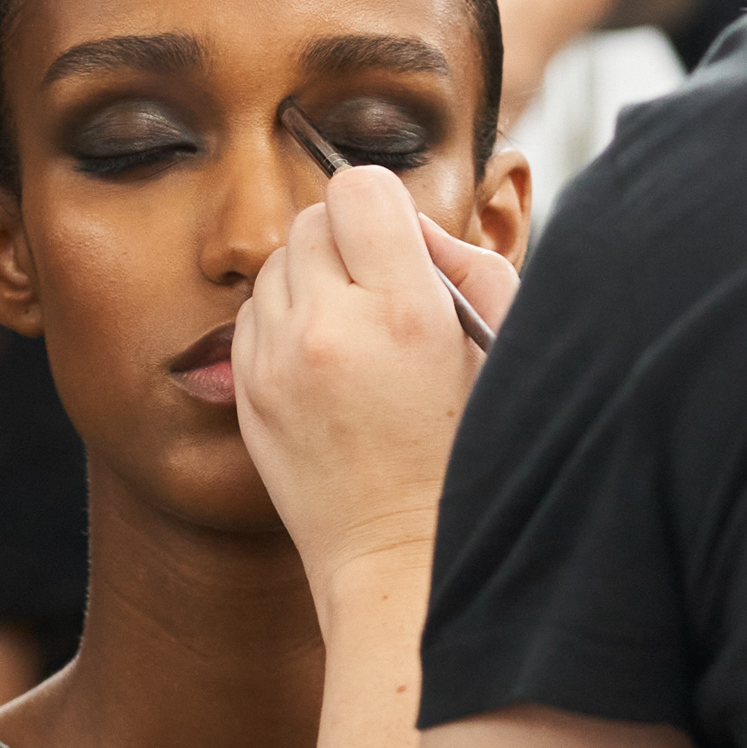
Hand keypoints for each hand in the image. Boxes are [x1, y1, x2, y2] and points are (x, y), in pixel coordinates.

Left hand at [232, 165, 518, 600]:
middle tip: (386, 295)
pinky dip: (287, 321)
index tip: (406, 248)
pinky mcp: (245, 392)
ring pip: (279, 263)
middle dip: (351, 242)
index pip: (360, 189)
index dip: (387, 208)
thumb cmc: (468, 453)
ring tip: (357, 336)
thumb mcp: (501, 347)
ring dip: (315, 279)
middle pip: (313, 218)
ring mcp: (275, 362)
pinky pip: (254, 313)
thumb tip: (412, 229)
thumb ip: (466, 264)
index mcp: (402, 313)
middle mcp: (326, 329)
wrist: (400, 558)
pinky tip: (328, 365)